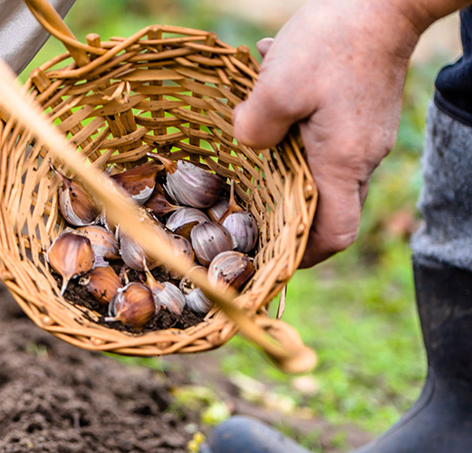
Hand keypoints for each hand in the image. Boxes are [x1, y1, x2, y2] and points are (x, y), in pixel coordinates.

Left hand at [232, 0, 426, 266]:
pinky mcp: (361, 112)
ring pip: (318, 165)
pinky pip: (323, 134)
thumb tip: (246, 146)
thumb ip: (253, 129)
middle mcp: (361, 157)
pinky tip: (270, 85)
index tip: (271, 254)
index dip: (304, 254)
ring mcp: (364, 135)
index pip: (335, 235)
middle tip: (242, 204)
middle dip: (283, 208)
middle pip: (323, 205)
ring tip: (252, 124)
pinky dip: (294, 123)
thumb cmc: (332, 42)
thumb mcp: (276, 88)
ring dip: (281, 154)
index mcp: (342, 163)